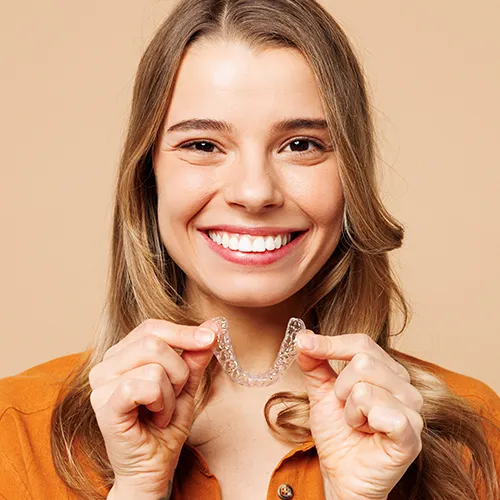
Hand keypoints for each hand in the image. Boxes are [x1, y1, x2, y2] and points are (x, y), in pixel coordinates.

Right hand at [89, 318, 217, 495]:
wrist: (154, 468)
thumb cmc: (165, 425)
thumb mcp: (187, 384)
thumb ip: (195, 355)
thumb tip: (213, 325)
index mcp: (123, 354)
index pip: (152, 327)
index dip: (183, 331)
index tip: (211, 337)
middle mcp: (107, 364)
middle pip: (154, 342)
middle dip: (179, 371)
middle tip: (175, 395)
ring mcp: (100, 384)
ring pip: (154, 365)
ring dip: (171, 393)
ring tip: (162, 411)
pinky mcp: (103, 404)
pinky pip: (145, 386)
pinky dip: (161, 403)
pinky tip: (155, 418)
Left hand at [295, 331, 423, 499]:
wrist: (341, 475)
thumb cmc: (338, 434)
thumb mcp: (321, 392)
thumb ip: (314, 363)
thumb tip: (304, 337)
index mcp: (386, 370)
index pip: (361, 343)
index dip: (331, 343)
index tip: (304, 345)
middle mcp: (405, 385)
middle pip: (362, 362)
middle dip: (341, 389)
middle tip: (346, 409)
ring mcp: (412, 410)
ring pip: (365, 388)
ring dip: (350, 411)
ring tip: (358, 424)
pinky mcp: (411, 435)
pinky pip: (382, 412)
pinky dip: (364, 423)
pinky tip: (369, 434)